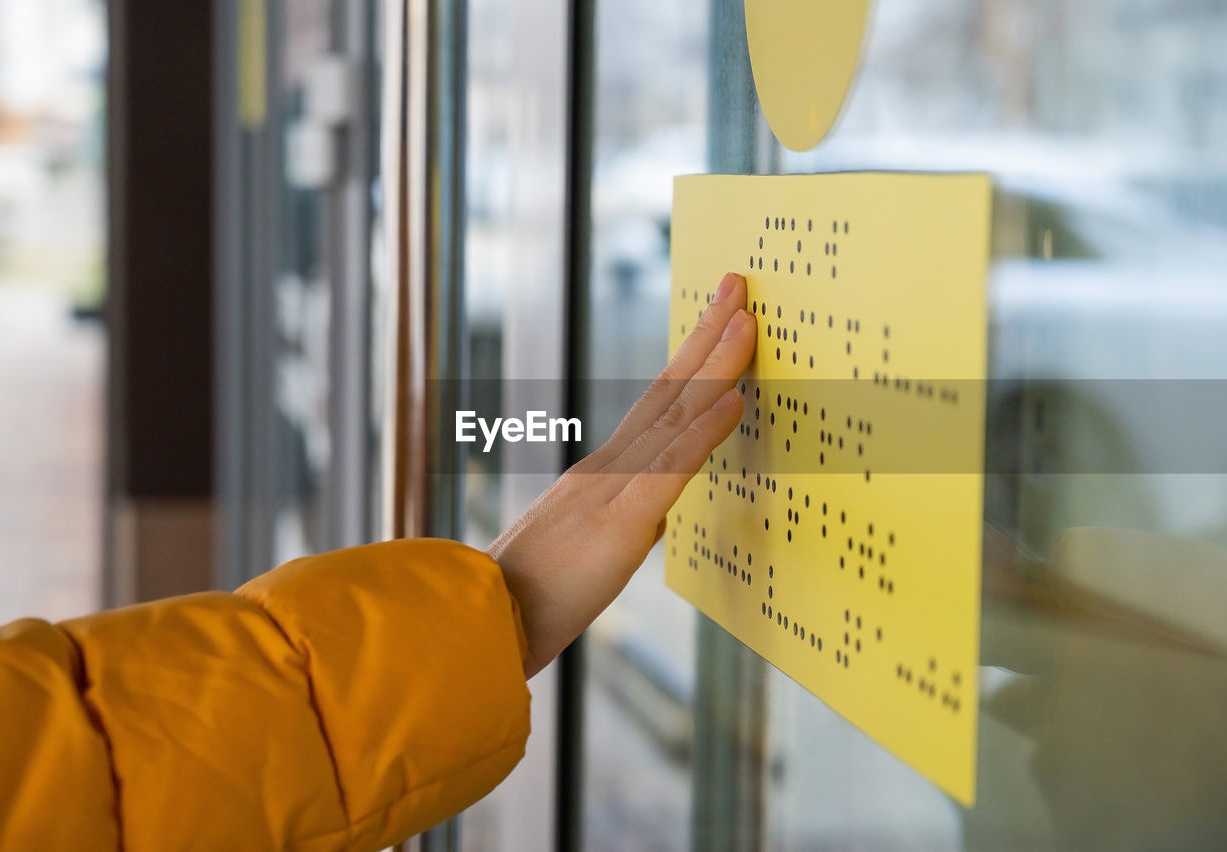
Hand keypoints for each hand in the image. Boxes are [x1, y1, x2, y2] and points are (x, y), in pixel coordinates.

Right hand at [490, 273, 755, 677]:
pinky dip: (703, 432)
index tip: (719, 318)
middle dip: (707, 336)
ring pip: (672, 417)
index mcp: (601, 475)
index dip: (691, 359)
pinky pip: (667, 472)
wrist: (480, 627)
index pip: (657, 405)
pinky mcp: (617, 526)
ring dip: (715, 365)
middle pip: (667, 392)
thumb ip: (623, 523)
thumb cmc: (528, 600)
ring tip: (747, 322)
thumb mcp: (588, 550)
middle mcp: (606, 469)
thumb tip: (655, 513)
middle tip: (737, 285)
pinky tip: (733, 401)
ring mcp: (610, 491)